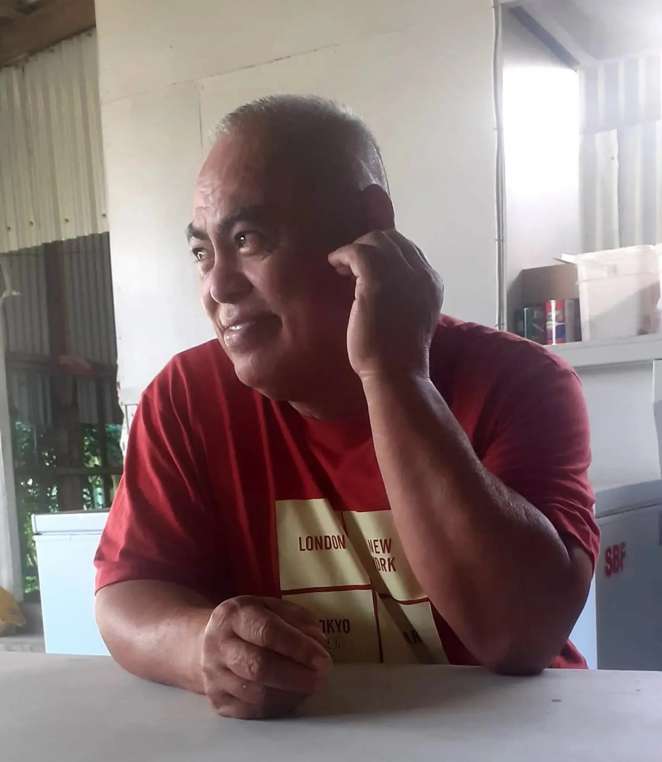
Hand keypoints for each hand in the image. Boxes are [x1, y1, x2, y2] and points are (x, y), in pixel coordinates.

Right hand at [199, 596, 330, 719]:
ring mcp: (215, 676)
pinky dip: (279, 706)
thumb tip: (318, 643)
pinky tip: (293, 696)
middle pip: (258, 667)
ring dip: (291, 693)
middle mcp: (219, 645)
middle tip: (321, 678)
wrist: (206, 642)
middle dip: (296, 675)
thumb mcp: (270, 607)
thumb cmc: (248, 623)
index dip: (298, 647)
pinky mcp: (217, 700)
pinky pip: (253, 711)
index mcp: (234, 615)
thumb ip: (297, 620)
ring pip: (257, 694)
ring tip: (310, 686)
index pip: (267, 632)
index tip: (323, 659)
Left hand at [328, 230, 442, 379]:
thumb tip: (376, 280)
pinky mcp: (377, 282)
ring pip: (376, 241)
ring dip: (356, 249)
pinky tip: (333, 264)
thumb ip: (403, 294)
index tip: (365, 267)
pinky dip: (343, 254)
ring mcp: (401, 276)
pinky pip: (358, 252)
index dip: (385, 253)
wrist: (396, 373)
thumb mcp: (410, 315)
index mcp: (432, 282)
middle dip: (370, 246)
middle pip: (393, 240)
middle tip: (351, 265)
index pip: (409, 250)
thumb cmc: (398, 354)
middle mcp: (421, 274)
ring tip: (341, 266)